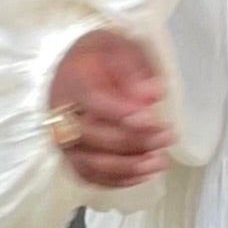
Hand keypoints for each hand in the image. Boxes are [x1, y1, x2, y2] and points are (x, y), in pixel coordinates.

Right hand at [46, 28, 173, 190]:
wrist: (74, 68)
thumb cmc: (100, 58)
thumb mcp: (119, 48)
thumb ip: (135, 70)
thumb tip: (151, 96)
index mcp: (72, 81)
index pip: (93, 101)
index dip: (122, 113)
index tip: (151, 118)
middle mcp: (61, 115)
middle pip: (93, 136)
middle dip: (134, 140)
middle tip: (166, 136)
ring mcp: (64, 140)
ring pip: (92, 162)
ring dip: (129, 166)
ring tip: (160, 160)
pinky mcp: (71, 157)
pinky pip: (89, 176)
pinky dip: (117, 180)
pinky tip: (143, 173)